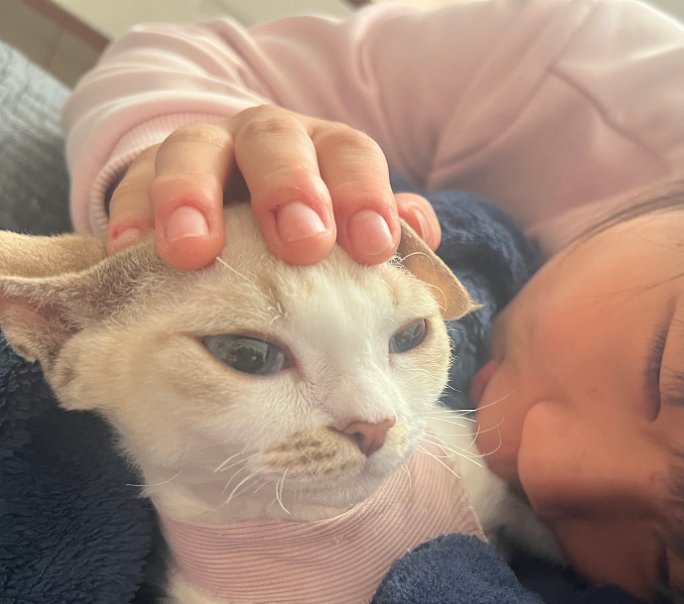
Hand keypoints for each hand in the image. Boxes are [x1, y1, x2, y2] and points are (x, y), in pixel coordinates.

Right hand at [106, 105, 440, 268]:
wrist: (234, 207)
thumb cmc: (309, 231)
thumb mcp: (350, 228)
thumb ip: (389, 231)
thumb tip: (421, 234)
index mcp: (326, 150)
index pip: (350, 153)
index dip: (363, 195)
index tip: (371, 247)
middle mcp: (266, 140)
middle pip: (275, 140)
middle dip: (289, 188)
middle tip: (301, 244)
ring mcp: (203, 152)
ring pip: (193, 150)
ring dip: (192, 196)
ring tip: (193, 250)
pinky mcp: (146, 177)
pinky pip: (130, 186)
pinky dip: (130, 216)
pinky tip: (130, 251)